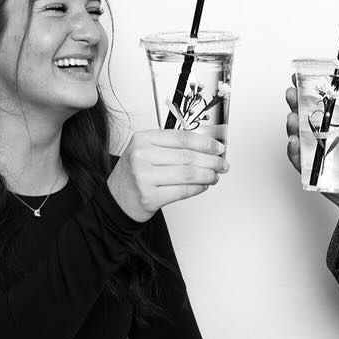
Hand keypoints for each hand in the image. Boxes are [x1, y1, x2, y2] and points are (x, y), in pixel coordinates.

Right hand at [107, 129, 227, 221]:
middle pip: (187, 156)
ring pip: (187, 174)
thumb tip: (206, 147)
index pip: (182, 138)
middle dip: (211, 161)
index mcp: (143, 139)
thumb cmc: (135, 175)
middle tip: (222, 164)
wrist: (116, 200)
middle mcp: (141, 155)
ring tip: (214, 176)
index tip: (218, 148)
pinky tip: (203, 186)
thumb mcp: (146, 152)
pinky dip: (197, 188)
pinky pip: (182, 191)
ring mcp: (144, 176)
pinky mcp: (149, 196)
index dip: (205, 143)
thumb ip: (172, 147)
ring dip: (207, 175)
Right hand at [285, 82, 338, 219]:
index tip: (302, 76)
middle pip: (305, 114)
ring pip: (298, 134)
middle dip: (295, 102)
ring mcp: (316, 150)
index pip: (323, 102)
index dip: (311, 89)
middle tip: (291, 94)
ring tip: (293, 119)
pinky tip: (295, 143)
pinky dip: (295, 152)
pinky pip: (299, 159)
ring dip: (293, 125)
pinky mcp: (312, 168)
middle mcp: (325, 134)